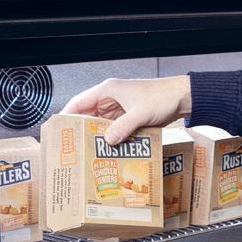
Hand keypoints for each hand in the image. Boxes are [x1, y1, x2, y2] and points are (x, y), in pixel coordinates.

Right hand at [61, 76, 191, 143]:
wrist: (182, 97)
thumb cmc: (162, 96)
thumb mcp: (140, 113)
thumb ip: (122, 127)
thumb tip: (107, 140)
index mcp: (108, 90)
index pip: (79, 102)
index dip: (67, 115)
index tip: (59, 130)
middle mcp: (111, 98)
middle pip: (88, 115)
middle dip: (81, 130)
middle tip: (73, 146)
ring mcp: (119, 108)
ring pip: (101, 124)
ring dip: (97, 136)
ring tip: (88, 151)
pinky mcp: (128, 117)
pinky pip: (114, 129)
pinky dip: (111, 138)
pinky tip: (109, 150)